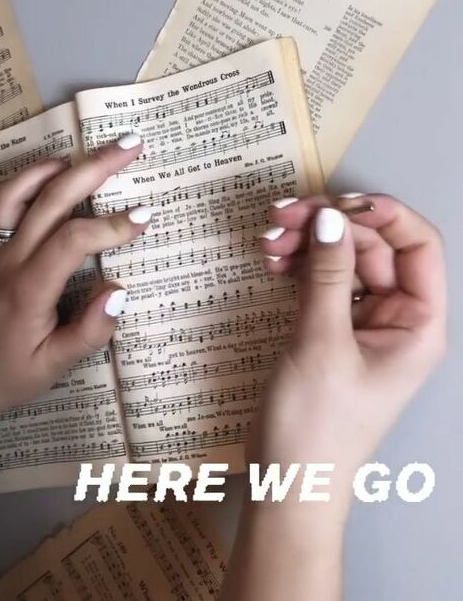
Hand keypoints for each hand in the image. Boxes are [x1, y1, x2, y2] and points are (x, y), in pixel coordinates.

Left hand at [0, 134, 151, 417]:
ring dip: (57, 167)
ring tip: (89, 155)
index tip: (145, 216)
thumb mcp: (51, 368)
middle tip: (131, 145)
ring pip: (18, 192)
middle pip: (52, 199)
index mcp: (28, 288)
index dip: (111, 225)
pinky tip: (48, 174)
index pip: (74, 240)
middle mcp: (8, 258)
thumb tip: (119, 291)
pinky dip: (25, 180)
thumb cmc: (6, 375)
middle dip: (95, 168)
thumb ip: (88, 333)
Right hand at [221, 194, 445, 600]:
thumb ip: (328, 274)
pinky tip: (272, 260)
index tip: (337, 202)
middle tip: (281, 216)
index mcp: (417, 324)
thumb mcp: (322, 343)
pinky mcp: (331, 326)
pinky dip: (297, 265)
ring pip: (342, 258)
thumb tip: (330, 214)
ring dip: (307, 241)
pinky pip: (321, 279)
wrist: (285, 484)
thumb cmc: (316, 426)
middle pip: (372, 245)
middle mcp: (396, 316)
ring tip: (268, 239)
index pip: (418, 246)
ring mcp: (362, 321)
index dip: (383, 215)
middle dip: (329, 225)